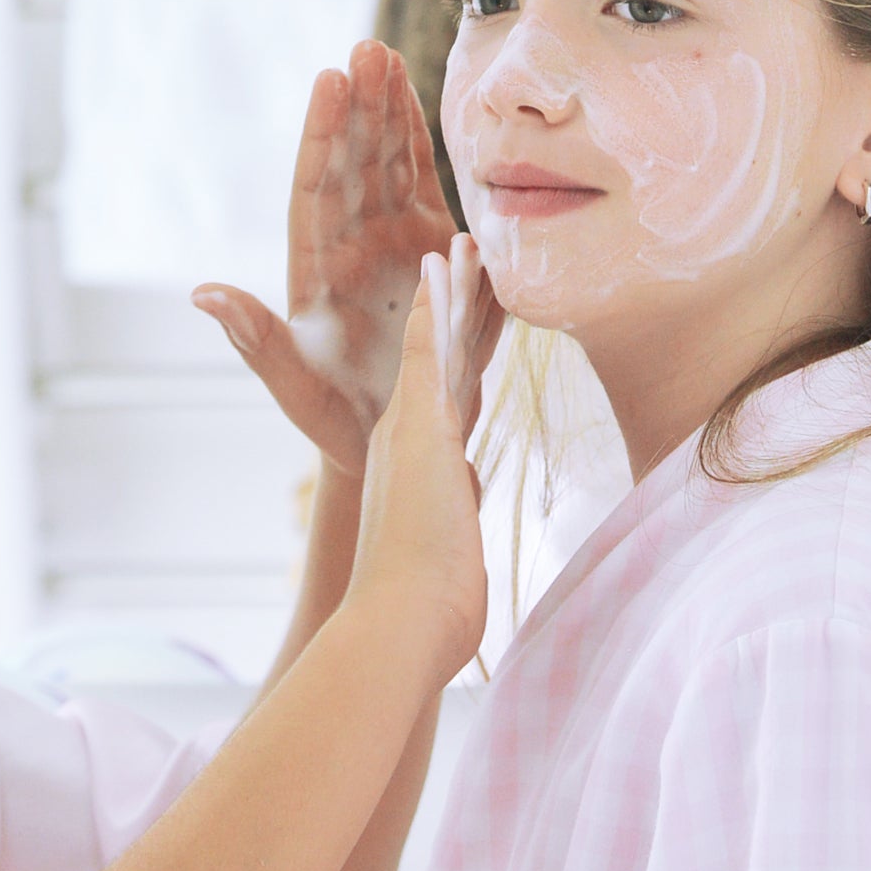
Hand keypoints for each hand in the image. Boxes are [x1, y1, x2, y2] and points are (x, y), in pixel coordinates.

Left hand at [194, 40, 462, 474]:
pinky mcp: (429, 248)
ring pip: (383, 162)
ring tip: (387, 54)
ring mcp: (388, 241)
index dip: (322, 135)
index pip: (314, 187)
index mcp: (314, 268)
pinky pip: (420, 183)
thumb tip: (202, 295)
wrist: (391, 441)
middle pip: (351, 162)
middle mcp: (348, 244)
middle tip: (367, 49)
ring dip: (387, 109)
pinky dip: (418, 142)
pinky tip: (415, 98)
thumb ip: (255, 341)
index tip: (329, 81)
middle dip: (359, 105)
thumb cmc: (336, 420)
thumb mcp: (294, 387)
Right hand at [340, 239, 494, 689]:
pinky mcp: (418, 428)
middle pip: (441, 362)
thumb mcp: (447, 560)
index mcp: (418, 473)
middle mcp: (405, 444)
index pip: (448, 404)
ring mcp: (410, 433)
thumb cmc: (424, 616)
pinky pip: (427, 352)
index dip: (459, 362)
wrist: (396, 629)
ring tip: (463, 241)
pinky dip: (435, 305)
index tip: (474, 326)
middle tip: (470, 261)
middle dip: (457, 312)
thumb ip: (455, 530)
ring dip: (453, 293)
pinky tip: (445, 262)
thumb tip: (462, 519)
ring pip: (438, 345)